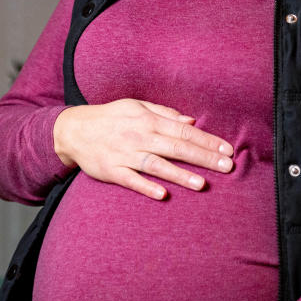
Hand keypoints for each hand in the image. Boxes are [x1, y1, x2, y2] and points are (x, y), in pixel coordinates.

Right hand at [52, 100, 233, 199]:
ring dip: (180, 174)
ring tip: (202, 184)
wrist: (73, 129)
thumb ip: (164, 113)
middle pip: (176, 147)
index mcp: (148, 119)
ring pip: (157, 165)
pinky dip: (146, 187)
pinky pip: (131, 180)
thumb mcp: (137, 106)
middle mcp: (139, 136)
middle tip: (227, 167)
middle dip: (203, 157)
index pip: (184, 130)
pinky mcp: (111, 170)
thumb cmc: (111, 117)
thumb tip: (191, 120)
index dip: (207, 140)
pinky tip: (162, 195)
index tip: (227, 150)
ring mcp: (125, 154)